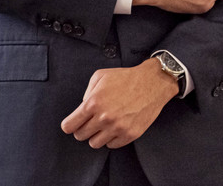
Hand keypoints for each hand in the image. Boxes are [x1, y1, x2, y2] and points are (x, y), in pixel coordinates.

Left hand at [60, 59, 178, 148]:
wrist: (154, 82)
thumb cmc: (127, 78)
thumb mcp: (101, 76)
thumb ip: (87, 92)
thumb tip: (82, 108)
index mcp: (93, 103)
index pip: (69, 126)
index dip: (70, 124)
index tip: (74, 123)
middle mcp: (104, 118)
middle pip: (80, 136)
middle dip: (84, 129)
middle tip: (92, 121)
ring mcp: (118, 128)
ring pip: (94, 144)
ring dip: (97, 135)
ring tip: (105, 125)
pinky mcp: (130, 134)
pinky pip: (112, 145)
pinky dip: (112, 138)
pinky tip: (117, 127)